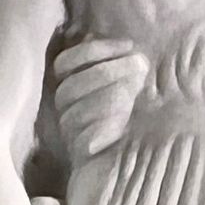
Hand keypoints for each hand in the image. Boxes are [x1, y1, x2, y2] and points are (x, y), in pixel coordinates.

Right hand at [49, 35, 149, 163]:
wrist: (127, 165)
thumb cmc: (130, 118)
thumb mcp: (127, 86)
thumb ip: (117, 65)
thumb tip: (113, 39)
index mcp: (69, 87)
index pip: (65, 63)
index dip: (95, 50)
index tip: (129, 45)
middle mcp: (63, 109)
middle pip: (71, 86)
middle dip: (108, 71)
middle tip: (140, 64)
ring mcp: (69, 132)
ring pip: (77, 112)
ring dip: (110, 95)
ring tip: (137, 88)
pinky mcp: (81, 155)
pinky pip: (85, 140)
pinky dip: (105, 127)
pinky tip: (126, 121)